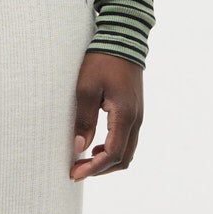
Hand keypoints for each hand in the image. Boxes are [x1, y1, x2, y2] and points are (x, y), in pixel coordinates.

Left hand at [71, 52, 143, 178]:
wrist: (123, 40)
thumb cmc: (102, 61)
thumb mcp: (86, 88)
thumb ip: (84, 119)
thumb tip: (79, 147)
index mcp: (124, 115)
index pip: (112, 154)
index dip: (93, 168)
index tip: (74, 173)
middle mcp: (135, 120)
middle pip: (123, 159)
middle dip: (100, 170)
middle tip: (77, 170)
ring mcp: (137, 116)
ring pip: (127, 152)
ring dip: (107, 161)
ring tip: (84, 160)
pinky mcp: (135, 112)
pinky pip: (127, 140)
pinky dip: (112, 150)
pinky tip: (95, 145)